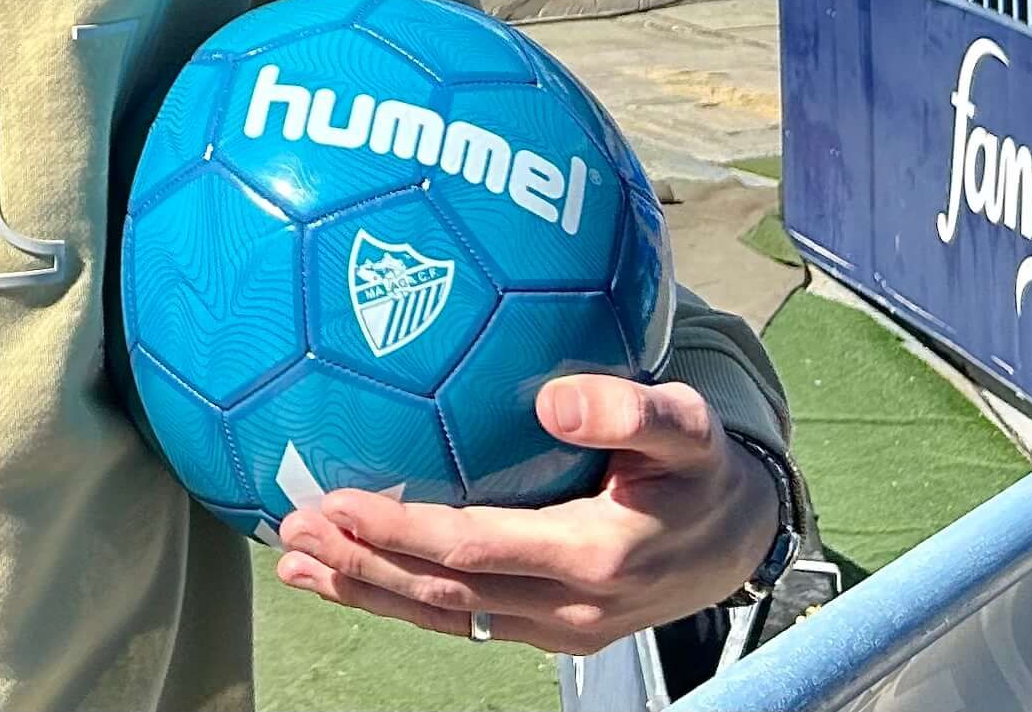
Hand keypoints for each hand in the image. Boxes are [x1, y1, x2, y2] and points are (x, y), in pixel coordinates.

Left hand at [272, 375, 780, 653]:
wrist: (741, 539)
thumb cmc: (704, 469)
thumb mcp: (687, 427)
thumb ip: (629, 409)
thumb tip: (554, 401)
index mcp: (594, 556)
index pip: (473, 548)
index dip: (398, 529)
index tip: (334, 501)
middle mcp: (568, 606)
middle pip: (443, 593)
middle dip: (361, 565)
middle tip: (290, 534)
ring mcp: (556, 627)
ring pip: (446, 617)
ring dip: (368, 591)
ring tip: (297, 566)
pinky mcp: (547, 629)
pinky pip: (465, 620)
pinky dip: (402, 601)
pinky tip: (353, 579)